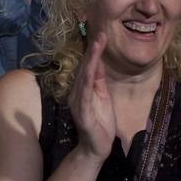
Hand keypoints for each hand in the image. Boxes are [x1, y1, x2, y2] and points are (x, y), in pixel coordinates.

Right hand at [68, 34, 115, 161]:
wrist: (97, 148)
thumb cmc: (101, 124)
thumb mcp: (102, 97)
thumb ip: (99, 80)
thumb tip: (98, 61)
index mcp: (83, 89)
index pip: (89, 66)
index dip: (94, 51)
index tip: (102, 34)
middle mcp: (77, 93)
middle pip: (85, 68)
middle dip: (93, 50)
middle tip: (101, 33)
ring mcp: (78, 102)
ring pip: (84, 77)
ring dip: (91, 60)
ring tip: (97, 45)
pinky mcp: (82, 112)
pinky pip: (85, 94)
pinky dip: (87, 80)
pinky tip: (91, 68)